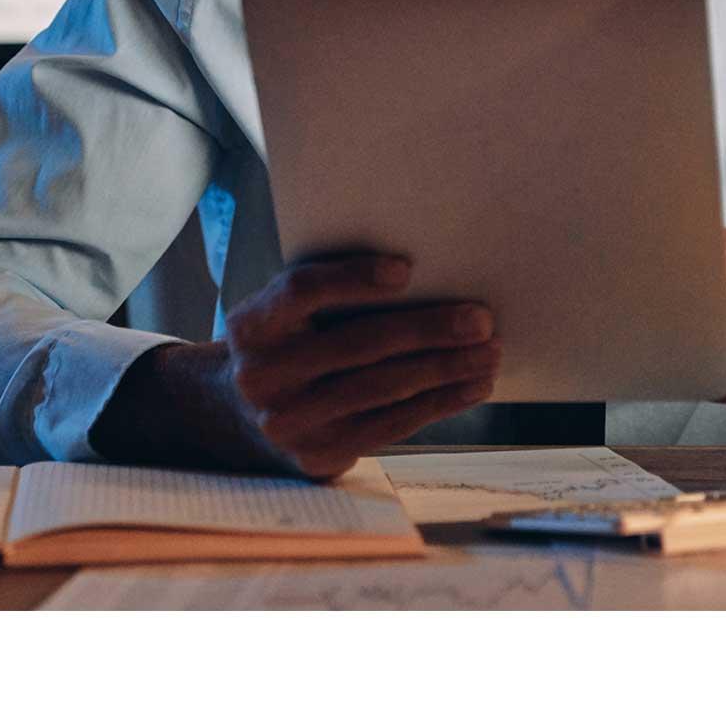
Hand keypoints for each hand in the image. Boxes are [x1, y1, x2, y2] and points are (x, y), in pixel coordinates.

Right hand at [224, 253, 499, 478]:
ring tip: (489, 353)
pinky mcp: (318, 455)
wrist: (236, 417)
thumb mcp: (286, 315)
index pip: (302, 290)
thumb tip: (426, 278)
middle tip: (481, 320)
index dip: (353, 278)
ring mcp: (289, 422)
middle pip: (358, 344)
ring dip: (446, 369)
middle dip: (429, 330)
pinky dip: (439, 404)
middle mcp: (263, 375)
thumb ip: (331, 296)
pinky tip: (472, 387)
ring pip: (382, 388)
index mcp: (253, 325)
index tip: (406, 269)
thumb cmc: (286, 345)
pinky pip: (390, 425)